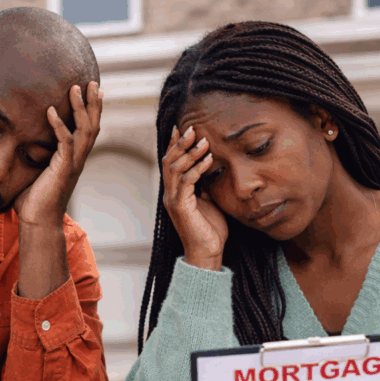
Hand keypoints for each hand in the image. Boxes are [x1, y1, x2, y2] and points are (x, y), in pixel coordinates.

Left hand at [13, 81, 102, 226]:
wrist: (37, 221)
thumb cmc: (32, 200)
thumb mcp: (34, 171)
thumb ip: (32, 155)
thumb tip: (16, 141)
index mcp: (73, 158)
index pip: (87, 129)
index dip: (92, 110)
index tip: (91, 90)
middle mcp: (77, 159)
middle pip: (93, 126)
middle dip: (93, 103)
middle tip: (91, 82)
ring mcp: (72, 164)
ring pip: (85, 131)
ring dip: (81, 108)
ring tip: (75, 88)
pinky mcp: (63, 169)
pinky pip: (65, 143)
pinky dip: (59, 126)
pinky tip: (50, 111)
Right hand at [161, 125, 227, 270]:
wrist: (208, 252)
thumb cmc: (210, 229)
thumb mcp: (208, 201)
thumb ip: (204, 185)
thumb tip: (209, 167)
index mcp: (175, 192)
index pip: (171, 162)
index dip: (175, 144)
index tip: (182, 127)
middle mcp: (170, 194)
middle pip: (169, 161)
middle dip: (180, 143)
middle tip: (192, 128)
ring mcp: (173, 200)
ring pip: (175, 169)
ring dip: (190, 153)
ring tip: (204, 140)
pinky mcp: (181, 207)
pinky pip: (187, 182)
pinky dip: (197, 168)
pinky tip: (209, 159)